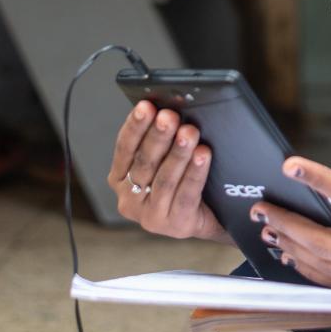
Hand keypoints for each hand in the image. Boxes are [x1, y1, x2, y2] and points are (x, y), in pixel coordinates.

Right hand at [108, 101, 227, 242]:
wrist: (210, 217)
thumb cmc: (182, 181)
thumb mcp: (164, 159)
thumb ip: (160, 140)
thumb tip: (167, 108)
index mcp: (120, 178)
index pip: (124, 148)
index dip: (135, 126)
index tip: (146, 106)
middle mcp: (129, 199)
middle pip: (144, 162)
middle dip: (158, 136)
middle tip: (170, 116)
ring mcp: (150, 216)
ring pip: (165, 178)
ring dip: (178, 152)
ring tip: (189, 132)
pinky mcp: (175, 225)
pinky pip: (186, 194)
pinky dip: (195, 172)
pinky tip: (202, 155)